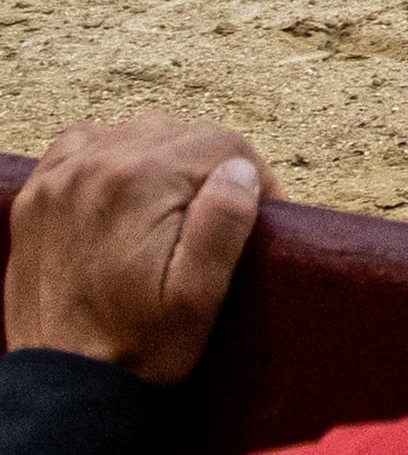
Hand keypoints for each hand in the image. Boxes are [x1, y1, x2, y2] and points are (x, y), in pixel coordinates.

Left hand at [5, 116, 274, 378]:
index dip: (253, 173)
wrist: (63, 384)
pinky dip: (110, 153)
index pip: (221, 143)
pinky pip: (82, 143)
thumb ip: (223, 225)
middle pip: (180, 133)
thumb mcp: (197, 297)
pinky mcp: (36, 199)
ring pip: (136, 133)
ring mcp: (58, 181)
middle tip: (219, 214)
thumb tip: (240, 170)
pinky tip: (124, 186)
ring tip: (176, 205)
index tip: (260, 210)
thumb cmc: (136, 345)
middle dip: (210, 166)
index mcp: (138, 183)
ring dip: (165, 157)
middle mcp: (94, 167)